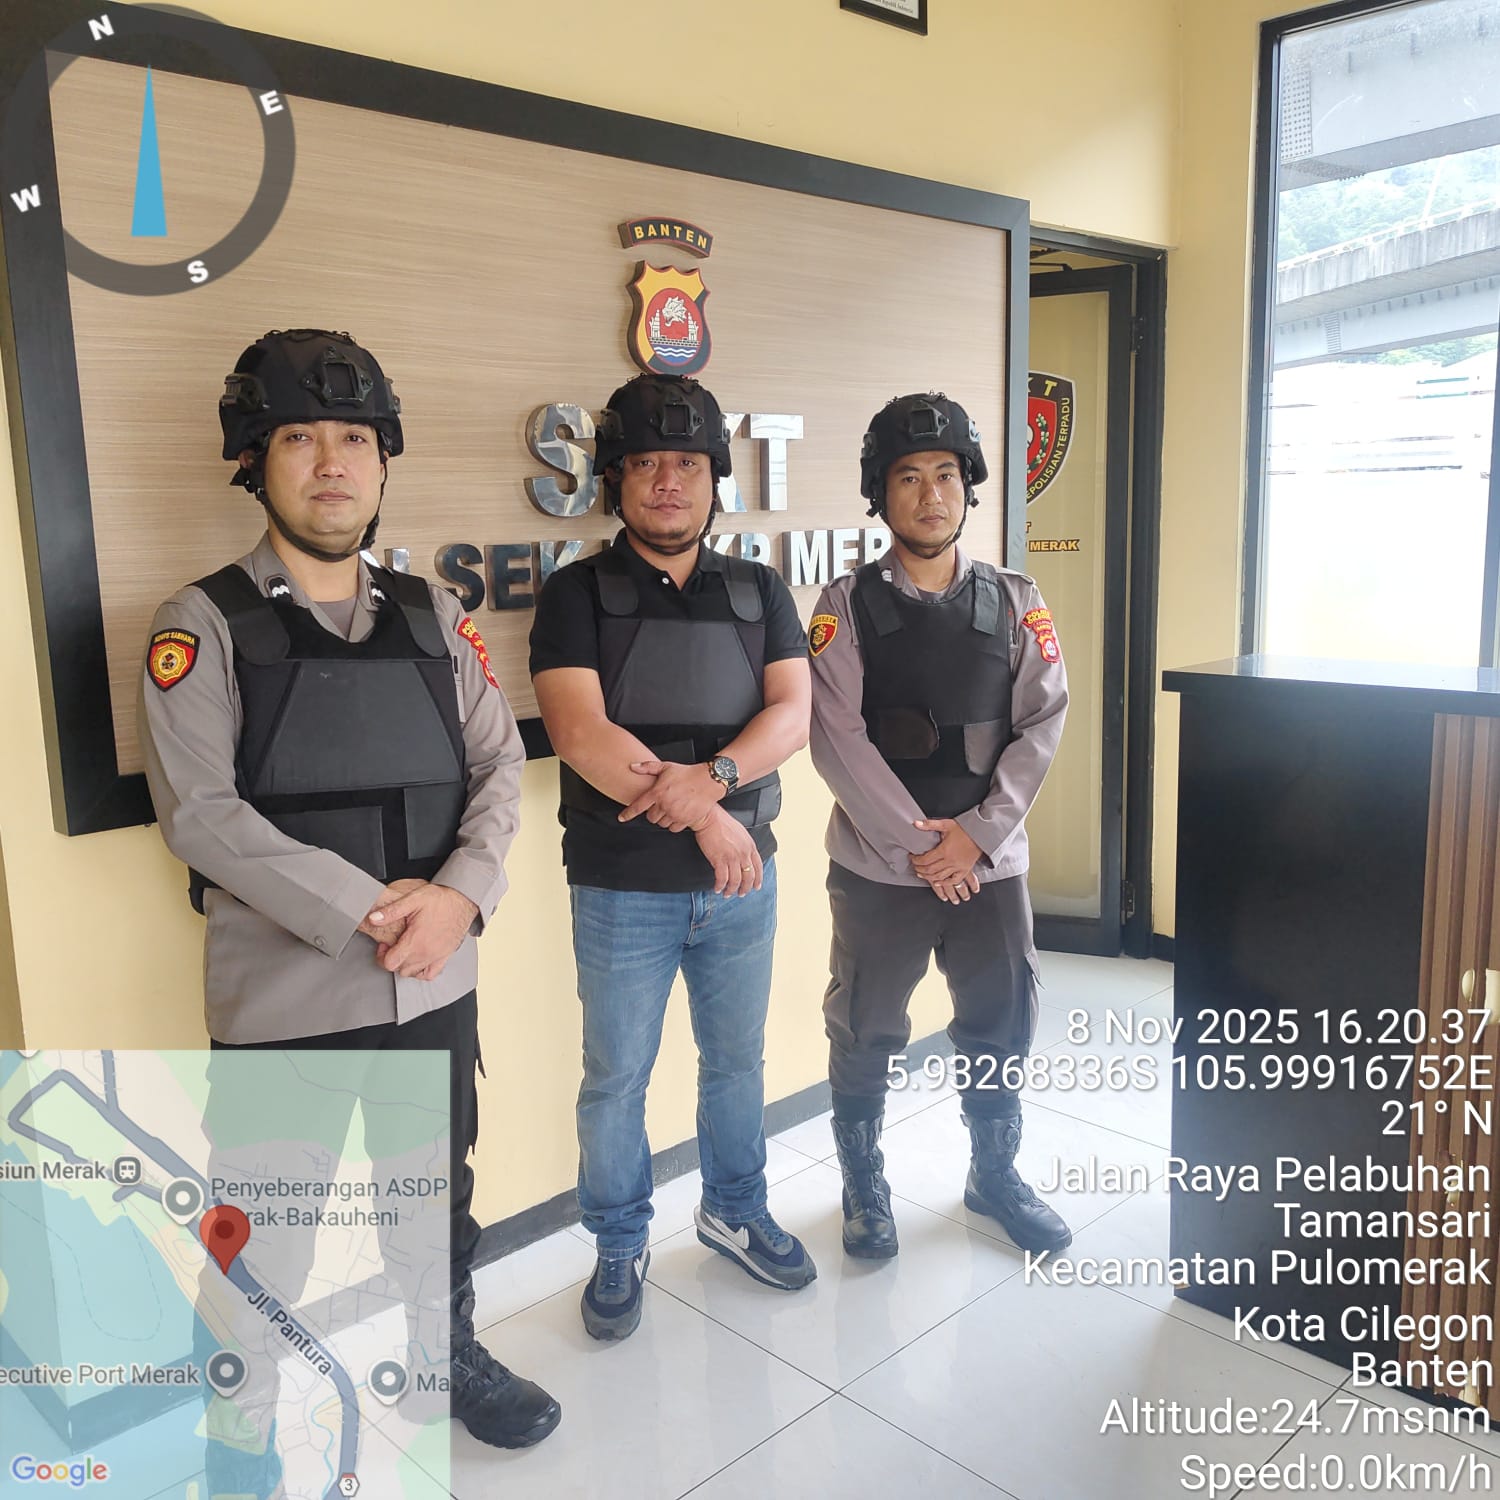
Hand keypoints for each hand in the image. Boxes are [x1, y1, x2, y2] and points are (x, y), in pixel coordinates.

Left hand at [365, 882, 479, 978]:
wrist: (463, 900)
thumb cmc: (441, 899)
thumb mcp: (413, 899)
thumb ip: (391, 911)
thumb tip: (373, 919)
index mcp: (416, 941)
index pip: (390, 963)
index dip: (382, 955)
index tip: (385, 944)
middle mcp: (426, 952)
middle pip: (399, 969)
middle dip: (392, 958)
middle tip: (393, 944)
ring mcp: (436, 956)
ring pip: (412, 973)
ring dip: (404, 965)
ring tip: (405, 950)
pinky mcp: (444, 956)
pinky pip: (430, 975)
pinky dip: (421, 971)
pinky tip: (417, 961)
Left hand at [619, 758, 725, 831]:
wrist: (708, 780)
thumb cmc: (687, 773)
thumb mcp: (666, 767)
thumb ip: (647, 767)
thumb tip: (632, 766)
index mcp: (658, 792)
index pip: (638, 806)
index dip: (628, 814)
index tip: (622, 818)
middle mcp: (665, 804)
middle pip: (651, 818)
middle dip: (654, 813)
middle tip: (662, 805)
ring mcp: (675, 813)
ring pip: (662, 824)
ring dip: (664, 818)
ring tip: (672, 808)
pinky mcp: (685, 820)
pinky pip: (674, 828)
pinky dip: (674, 824)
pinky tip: (679, 814)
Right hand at [693, 807, 762, 896]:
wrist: (709, 818)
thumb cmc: (722, 823)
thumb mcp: (740, 833)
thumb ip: (744, 845)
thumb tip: (744, 855)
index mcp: (750, 846)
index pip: (758, 867)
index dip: (757, 879)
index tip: (755, 887)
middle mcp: (744, 853)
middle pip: (748, 877)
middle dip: (745, 888)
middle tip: (741, 894)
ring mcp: (732, 857)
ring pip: (736, 880)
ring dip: (731, 890)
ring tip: (727, 893)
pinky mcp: (720, 860)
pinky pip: (722, 878)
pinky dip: (720, 886)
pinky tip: (717, 888)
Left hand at [911, 818, 985, 904]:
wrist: (981, 833)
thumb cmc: (965, 829)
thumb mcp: (946, 824)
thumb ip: (930, 824)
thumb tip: (916, 823)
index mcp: (944, 850)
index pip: (925, 859)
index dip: (916, 860)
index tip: (912, 858)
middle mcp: (950, 861)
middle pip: (930, 870)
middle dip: (919, 869)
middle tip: (915, 866)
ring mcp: (958, 867)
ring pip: (939, 877)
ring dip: (928, 877)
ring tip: (922, 874)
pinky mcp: (965, 870)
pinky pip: (953, 881)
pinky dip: (944, 883)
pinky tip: (937, 882)